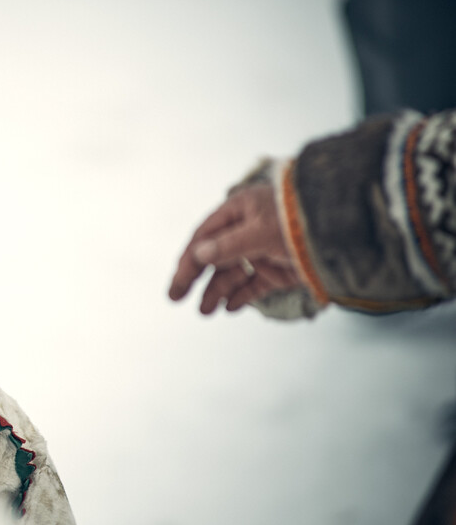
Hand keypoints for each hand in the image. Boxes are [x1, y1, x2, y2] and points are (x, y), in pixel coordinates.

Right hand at [168, 184, 303, 313]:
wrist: (348, 230)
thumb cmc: (301, 220)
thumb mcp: (260, 231)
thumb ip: (228, 246)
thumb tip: (199, 254)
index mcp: (239, 212)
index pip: (204, 238)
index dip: (188, 262)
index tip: (177, 286)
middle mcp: (248, 230)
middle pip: (214, 258)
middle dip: (196, 279)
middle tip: (177, 299)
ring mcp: (264, 251)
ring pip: (233, 274)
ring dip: (217, 291)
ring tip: (205, 312)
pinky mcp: (280, 270)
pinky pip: (254, 285)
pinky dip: (242, 296)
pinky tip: (229, 308)